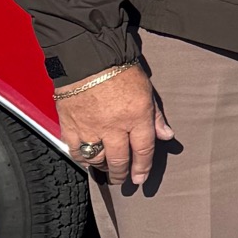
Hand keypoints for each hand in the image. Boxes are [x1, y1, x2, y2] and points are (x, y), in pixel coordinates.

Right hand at [56, 63, 173, 190]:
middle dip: (122, 174)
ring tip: (105, 169)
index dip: (143, 167)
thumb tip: (167, 135)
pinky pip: (75, 150)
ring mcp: (90, 128)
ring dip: (102, 167)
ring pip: (96, 159)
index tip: (140, 179)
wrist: (87, 57)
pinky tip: (86, 158)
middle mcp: (114, 126)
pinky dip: (81, 158)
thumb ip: (156, 115)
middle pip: (119, 160)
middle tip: (123, 180)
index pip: (143, 150)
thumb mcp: (146, 89)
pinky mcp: (70, 125)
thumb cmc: (119, 69)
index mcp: (136, 116)